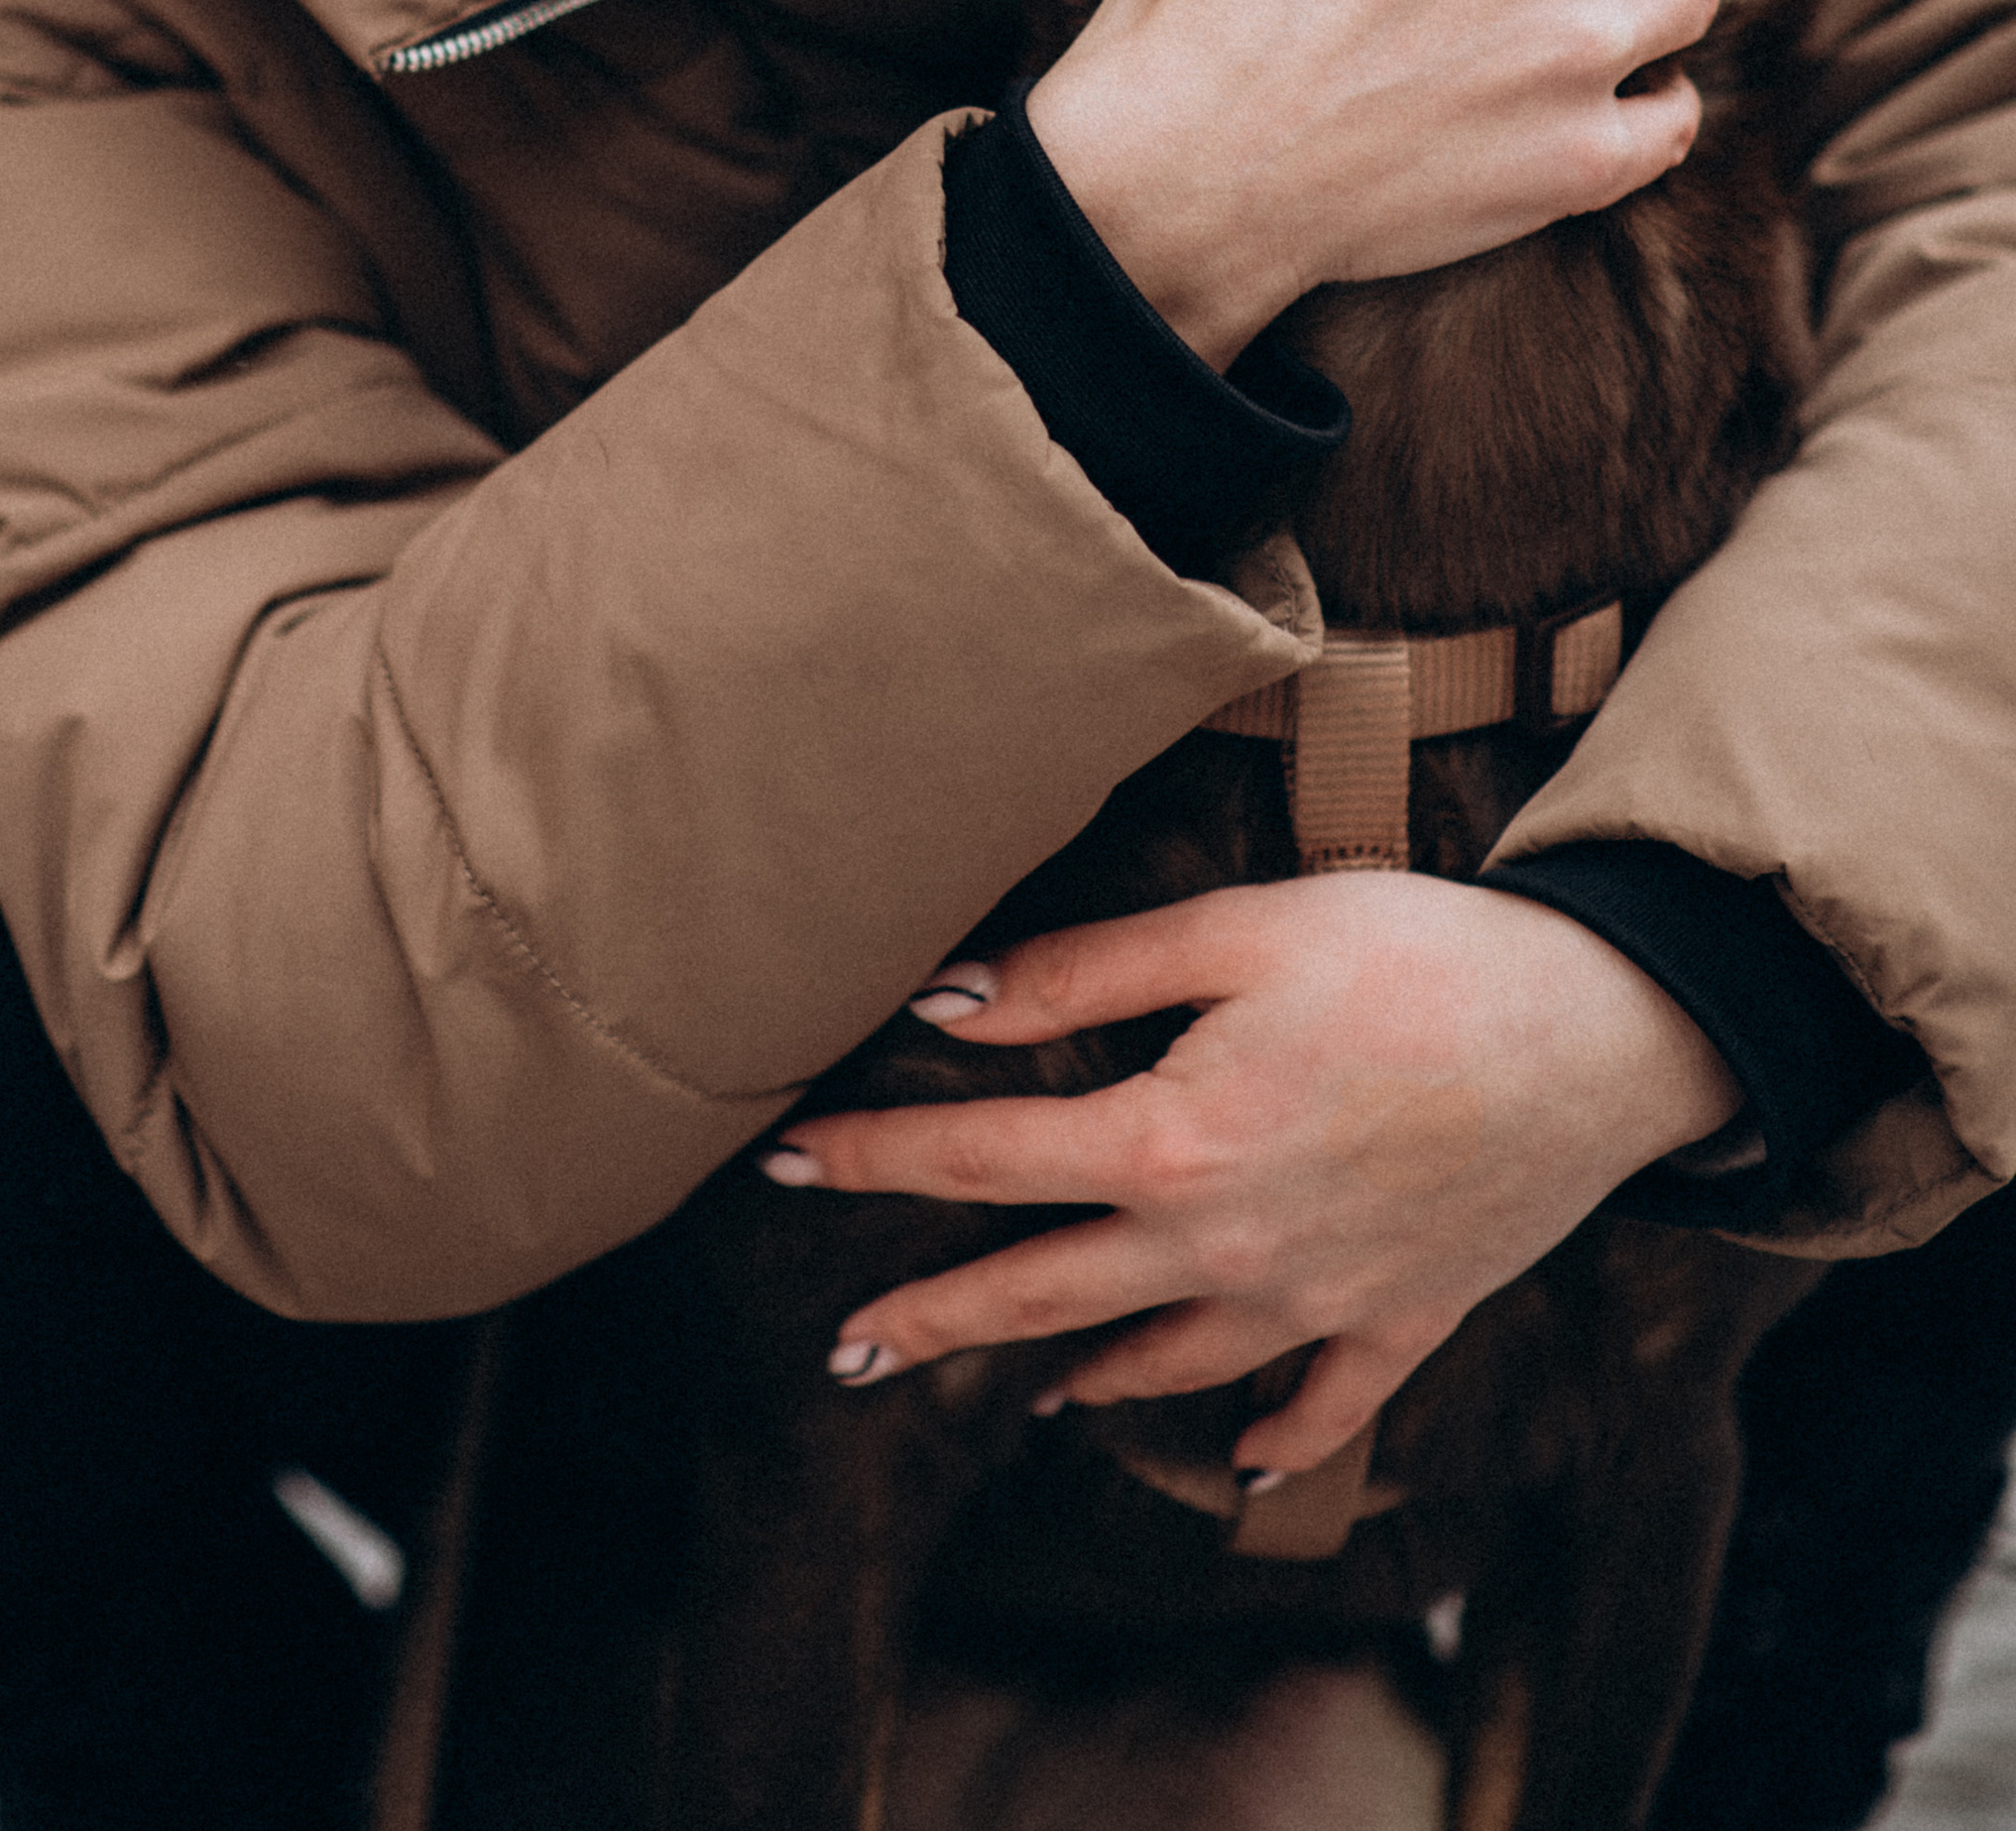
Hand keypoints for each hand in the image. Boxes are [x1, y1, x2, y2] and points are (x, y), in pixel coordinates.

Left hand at [762, 880, 1740, 1477]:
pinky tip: (1234, 1461)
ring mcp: (1317, 1300)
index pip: (986, 1160)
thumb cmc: (1416, 950)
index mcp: (1173, 1140)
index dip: (875, 1157)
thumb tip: (948, 1005)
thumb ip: (1086, 974)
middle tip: (844, 1351)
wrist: (1605, 1028)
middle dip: (931, 1319)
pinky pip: (1321, 1407)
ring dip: (1082, 1376)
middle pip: (1042, 1295)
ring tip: (1020, 1389)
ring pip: (1166, 1362)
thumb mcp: (1238, 928)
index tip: (784, 1164)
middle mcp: (1227, 1246)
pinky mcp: (1404, 1318)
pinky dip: (1270, 1441)